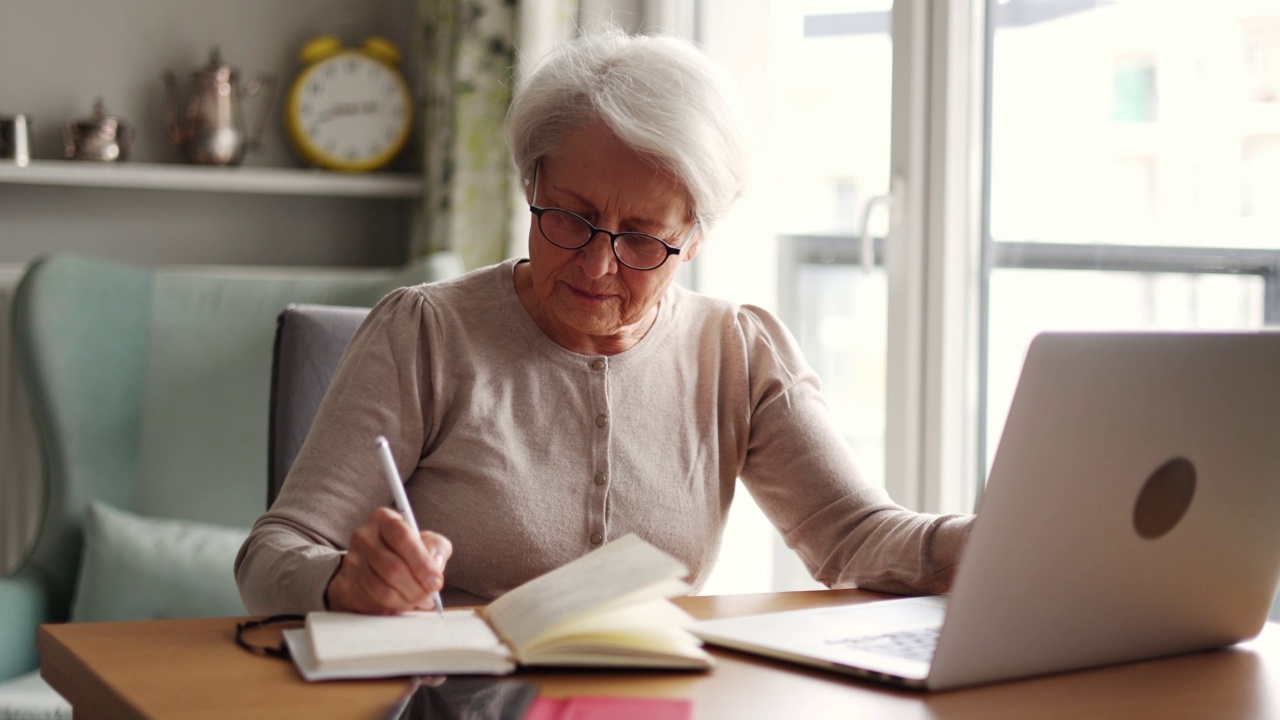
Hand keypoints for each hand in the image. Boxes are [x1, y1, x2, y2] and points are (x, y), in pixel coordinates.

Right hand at [325, 507, 451, 613]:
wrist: (372, 565)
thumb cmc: (405, 551)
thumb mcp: (426, 542)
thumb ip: (436, 547)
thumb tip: (435, 563)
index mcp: (384, 519)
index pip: (402, 537)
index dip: (422, 562)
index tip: (436, 581)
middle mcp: (364, 537)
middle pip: (393, 567)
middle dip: (417, 587)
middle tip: (429, 595)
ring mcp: (352, 561)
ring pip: (383, 589)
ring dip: (406, 599)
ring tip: (419, 600)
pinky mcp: (346, 584)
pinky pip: (373, 602)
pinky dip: (393, 607)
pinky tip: (403, 603)